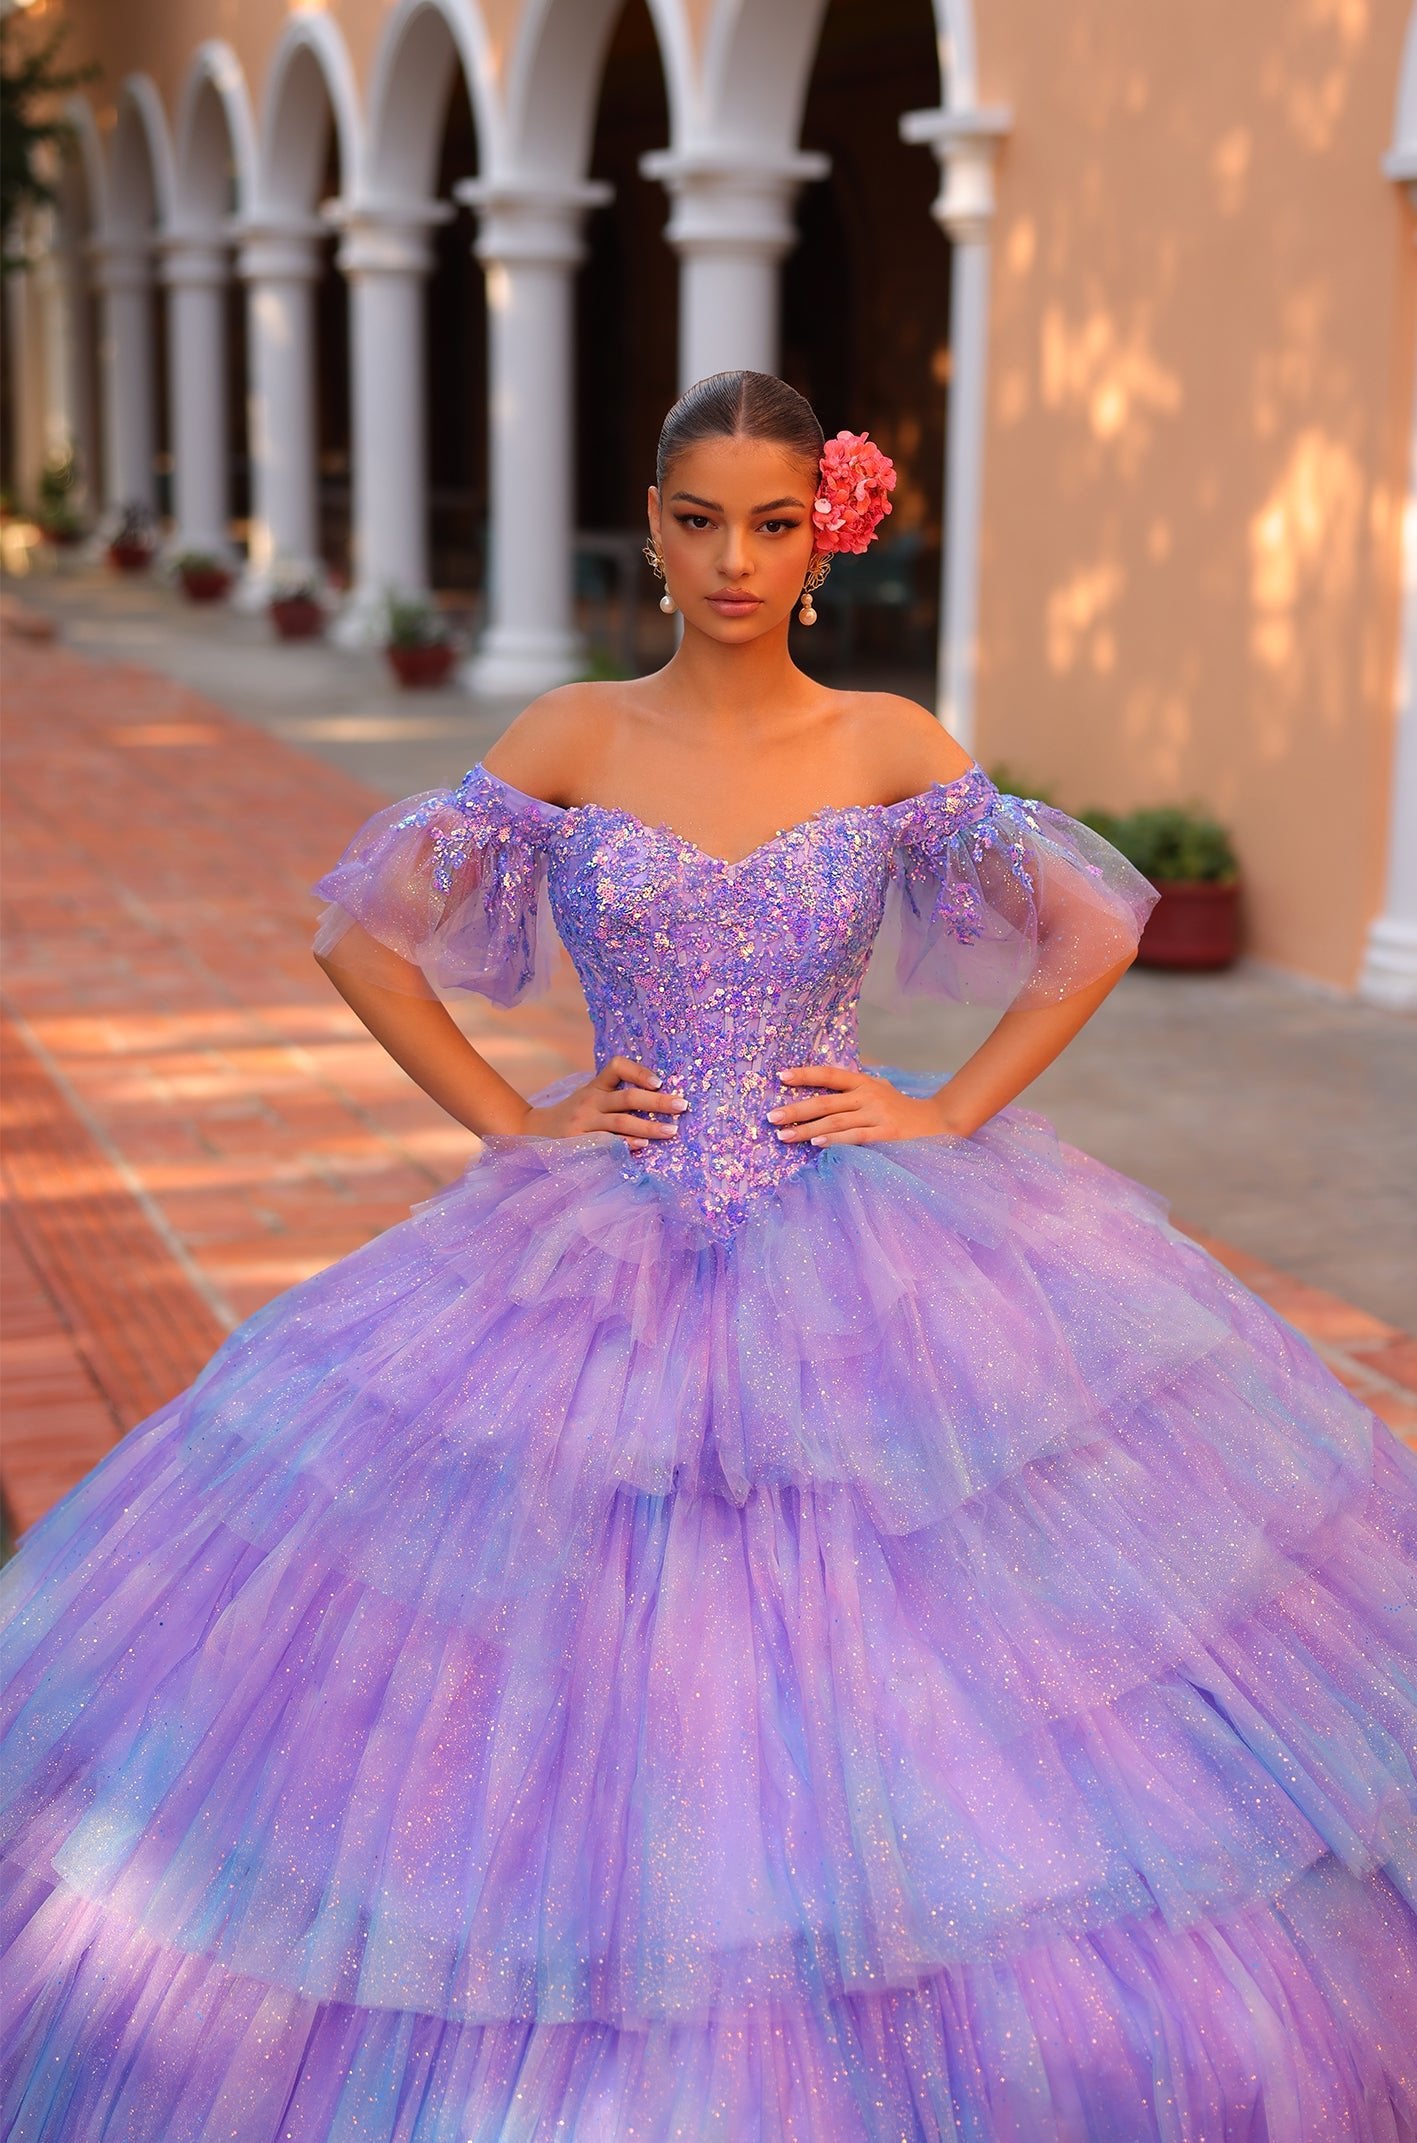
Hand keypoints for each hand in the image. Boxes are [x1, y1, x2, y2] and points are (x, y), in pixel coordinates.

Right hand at [519, 1054, 687, 1146]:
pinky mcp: (579, 1143)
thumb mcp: (590, 1097)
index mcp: (595, 1086)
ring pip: (621, 1122)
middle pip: (628, 1098)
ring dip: (649, 1126)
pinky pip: (607, 1143)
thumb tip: (661, 1097)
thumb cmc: (575, 1115)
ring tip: (671, 1131)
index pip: (617, 1067)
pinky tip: (642, 1146)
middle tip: (682, 1106)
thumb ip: (616, 1095)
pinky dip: (626, 1145)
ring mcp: (584, 1122)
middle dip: (658, 1102)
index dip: (639, 1072)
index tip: (660, 1082)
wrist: (534, 1132)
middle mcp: (590, 1101)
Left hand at [766, 1064, 964, 1146]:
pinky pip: (855, 1137)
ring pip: (835, 1121)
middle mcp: (869, 1095)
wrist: (939, 1123)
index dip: (805, 1074)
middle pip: (826, 1101)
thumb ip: (854, 1090)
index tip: (780, 1076)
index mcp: (864, 1083)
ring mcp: (878, 1115)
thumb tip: (820, 1088)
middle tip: (771, 1117)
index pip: (830, 1074)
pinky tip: (816, 1143)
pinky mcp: (886, 1135)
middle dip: (796, 1109)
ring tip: (784, 1135)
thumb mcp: (879, 1091)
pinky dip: (835, 1140)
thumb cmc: (901, 1110)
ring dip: (807, 1129)